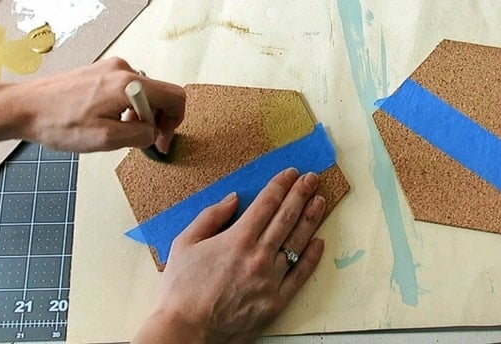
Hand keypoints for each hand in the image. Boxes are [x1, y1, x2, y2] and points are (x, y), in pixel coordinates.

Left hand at [16, 57, 185, 152]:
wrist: (23, 107)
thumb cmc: (59, 123)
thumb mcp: (105, 139)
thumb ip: (139, 135)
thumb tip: (153, 132)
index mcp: (129, 84)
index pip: (175, 96)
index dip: (175, 121)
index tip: (159, 141)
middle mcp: (124, 69)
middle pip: (159, 94)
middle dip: (155, 120)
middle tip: (140, 143)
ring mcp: (110, 68)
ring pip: (141, 94)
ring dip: (138, 115)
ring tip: (115, 132)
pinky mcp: (98, 72)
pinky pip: (125, 90)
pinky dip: (125, 108)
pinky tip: (103, 121)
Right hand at [133, 168, 326, 343]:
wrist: (185, 332)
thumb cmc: (181, 290)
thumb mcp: (184, 243)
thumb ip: (210, 216)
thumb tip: (233, 198)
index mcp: (237, 239)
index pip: (266, 204)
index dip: (280, 185)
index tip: (291, 173)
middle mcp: (258, 256)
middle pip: (286, 217)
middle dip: (300, 194)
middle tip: (312, 178)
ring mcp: (270, 280)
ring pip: (297, 242)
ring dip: (311, 218)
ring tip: (320, 200)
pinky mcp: (276, 302)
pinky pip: (300, 275)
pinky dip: (312, 257)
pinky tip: (319, 242)